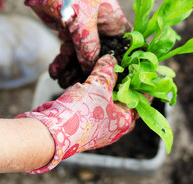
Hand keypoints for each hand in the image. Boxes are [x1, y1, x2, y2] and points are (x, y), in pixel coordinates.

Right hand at [14, 55, 134, 172]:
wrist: (51, 134)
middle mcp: (114, 129)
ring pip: (109, 106)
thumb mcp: (97, 85)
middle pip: (124, 103)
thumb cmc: (80, 112)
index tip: (141, 71)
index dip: (141, 84)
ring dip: (107, 92)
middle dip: (122, 87)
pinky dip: (95, 98)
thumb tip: (111, 59)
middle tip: (122, 72)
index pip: (141, 100)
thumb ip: (106, 71)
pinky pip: (95, 110)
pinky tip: (88, 88)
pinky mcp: (86, 129)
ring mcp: (100, 130)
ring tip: (104, 77)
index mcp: (124, 120)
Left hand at [16, 0, 131, 87]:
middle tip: (83, 84)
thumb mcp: (82, 20)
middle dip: (91, 69)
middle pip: (102, 53)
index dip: (121, 59)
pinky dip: (62, 63)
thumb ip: (89, 45)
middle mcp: (101, 25)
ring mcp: (84, 30)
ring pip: (83, 56)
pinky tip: (54, 72)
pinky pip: (69, 52)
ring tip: (63, 81)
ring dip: (73, 69)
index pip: (124, 42)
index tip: (114, 76)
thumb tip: (91, 67)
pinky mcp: (69, 33)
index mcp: (112, 18)